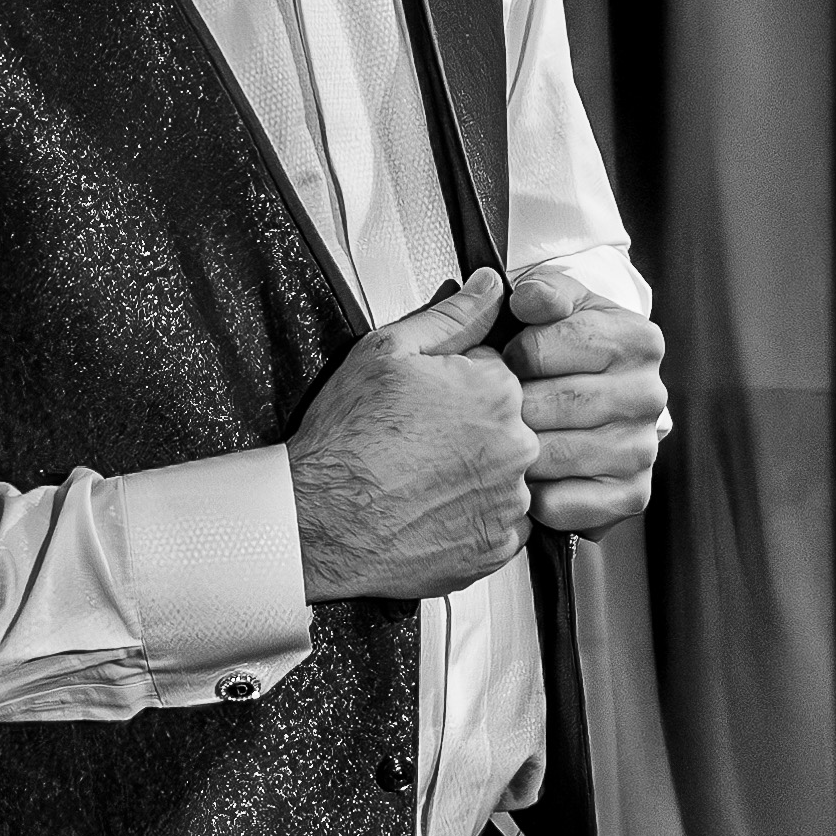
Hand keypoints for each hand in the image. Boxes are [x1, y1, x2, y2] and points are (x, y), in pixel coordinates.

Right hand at [290, 269, 534, 599]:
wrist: (318, 518)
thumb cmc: (346, 439)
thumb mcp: (389, 352)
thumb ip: (453, 316)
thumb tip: (489, 287)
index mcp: (498, 391)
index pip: (500, 373)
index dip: (458, 384)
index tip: (428, 403)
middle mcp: (516, 447)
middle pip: (508, 425)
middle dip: (471, 429)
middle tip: (419, 441)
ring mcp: (509, 502)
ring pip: (506, 476)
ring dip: (475, 475)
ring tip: (422, 478)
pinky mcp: (496, 547)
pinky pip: (500, 525)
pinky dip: (472, 518)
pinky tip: (433, 509)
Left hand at [503, 270, 667, 534]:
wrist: (592, 394)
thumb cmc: (563, 346)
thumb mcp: (557, 305)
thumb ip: (543, 292)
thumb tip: (528, 300)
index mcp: (638, 339)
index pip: (541, 348)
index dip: (509, 355)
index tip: (507, 360)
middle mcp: (650, 395)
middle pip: (546, 405)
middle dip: (509, 406)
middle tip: (498, 406)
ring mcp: (642, 449)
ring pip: (552, 455)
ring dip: (517, 451)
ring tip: (508, 440)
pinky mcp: (631, 496)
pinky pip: (566, 504)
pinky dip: (536, 495)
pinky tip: (529, 478)